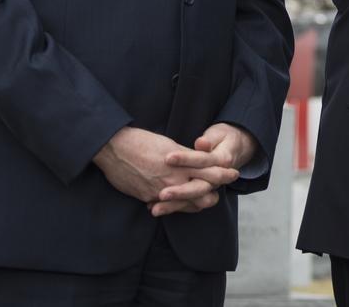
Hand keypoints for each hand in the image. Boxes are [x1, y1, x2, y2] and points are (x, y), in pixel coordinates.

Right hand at [93, 126, 237, 214]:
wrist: (115, 149)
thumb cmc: (142, 141)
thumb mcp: (169, 144)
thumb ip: (185, 155)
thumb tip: (197, 160)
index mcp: (183, 161)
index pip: (211, 170)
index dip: (223, 173)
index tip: (233, 173)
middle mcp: (176, 178)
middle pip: (203, 193)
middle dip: (212, 195)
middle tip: (216, 194)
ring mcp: (162, 190)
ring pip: (186, 204)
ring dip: (193, 203)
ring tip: (198, 201)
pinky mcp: (149, 197)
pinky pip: (166, 207)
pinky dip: (172, 206)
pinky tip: (173, 204)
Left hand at [151, 124, 259, 216]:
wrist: (231, 151)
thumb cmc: (222, 139)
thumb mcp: (217, 136)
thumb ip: (208, 142)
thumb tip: (201, 143)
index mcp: (221, 161)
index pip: (202, 161)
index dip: (185, 159)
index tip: (167, 158)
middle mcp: (215, 178)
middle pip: (198, 188)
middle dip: (180, 192)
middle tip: (162, 194)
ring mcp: (207, 188)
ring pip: (193, 202)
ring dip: (173, 206)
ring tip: (154, 208)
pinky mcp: (198, 194)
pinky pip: (186, 206)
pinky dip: (171, 207)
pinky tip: (152, 206)